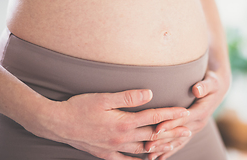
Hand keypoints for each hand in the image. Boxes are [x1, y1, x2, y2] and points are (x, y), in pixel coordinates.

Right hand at [32, 89, 189, 159]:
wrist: (57, 123)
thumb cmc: (80, 107)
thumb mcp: (103, 98)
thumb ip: (128, 97)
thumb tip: (150, 93)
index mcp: (124, 122)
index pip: (154, 117)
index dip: (171, 114)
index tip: (185, 112)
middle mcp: (122, 138)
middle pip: (153, 136)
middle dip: (172, 133)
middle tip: (189, 131)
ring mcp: (114, 149)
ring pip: (144, 151)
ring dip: (160, 147)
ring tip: (174, 145)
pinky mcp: (106, 154)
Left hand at [146, 71, 229, 159]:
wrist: (218, 89)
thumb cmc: (211, 82)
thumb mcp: (211, 82)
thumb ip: (204, 86)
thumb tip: (197, 89)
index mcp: (202, 111)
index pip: (184, 120)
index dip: (171, 124)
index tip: (157, 129)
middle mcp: (198, 123)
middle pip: (178, 134)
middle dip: (163, 141)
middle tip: (147, 146)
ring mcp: (195, 129)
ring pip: (178, 141)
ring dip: (164, 149)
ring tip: (149, 156)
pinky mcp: (191, 131)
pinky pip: (180, 143)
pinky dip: (169, 150)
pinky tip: (158, 157)